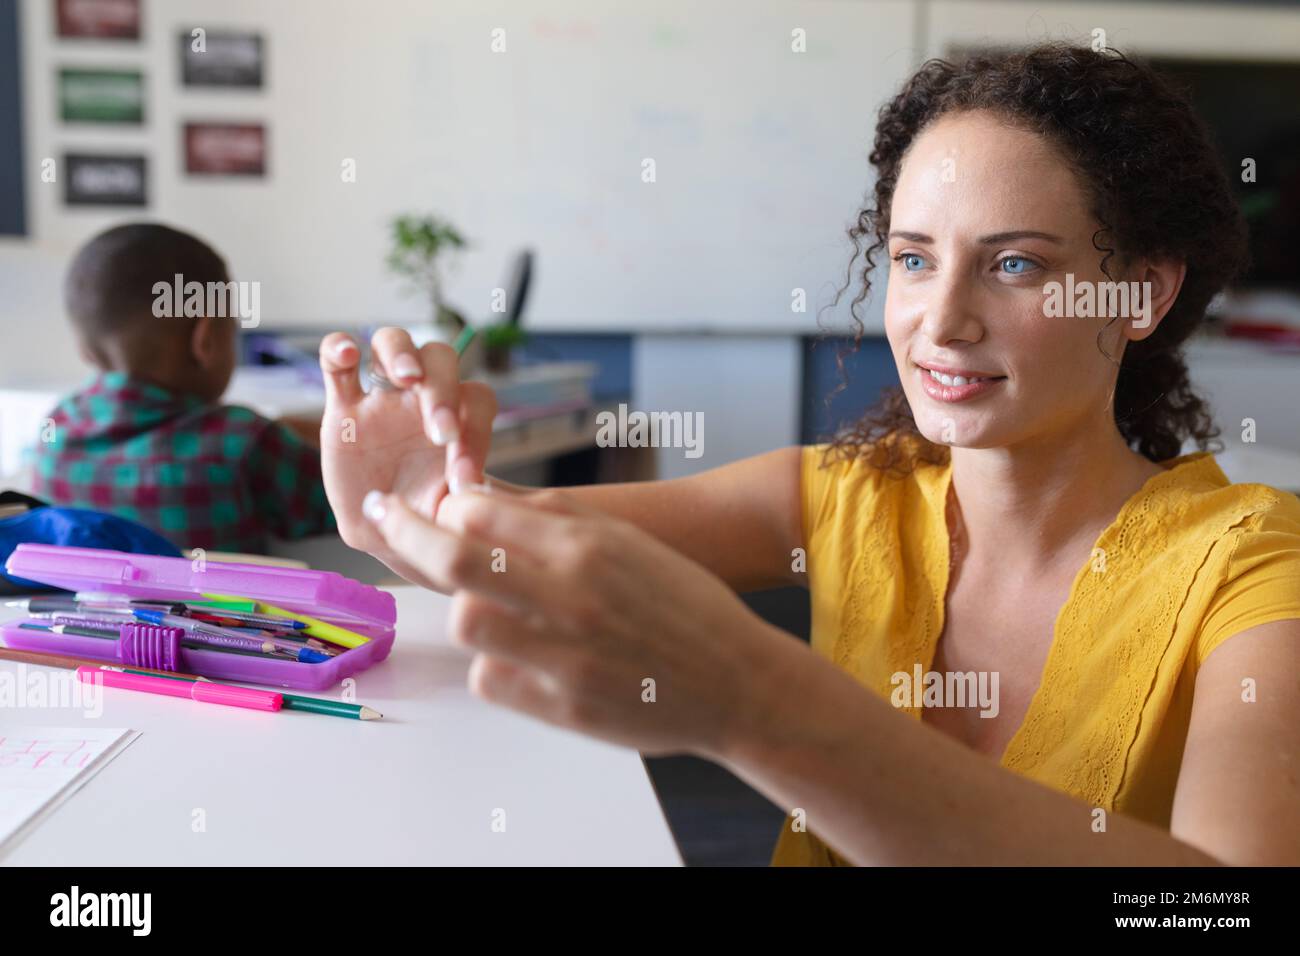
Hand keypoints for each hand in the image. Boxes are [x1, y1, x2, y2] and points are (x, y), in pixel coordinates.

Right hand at [318, 328, 496, 588]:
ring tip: (407, 376)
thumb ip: (466, 501)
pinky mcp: (342, 408)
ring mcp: (381, 398)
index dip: (476, 430)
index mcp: (460, 417)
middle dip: (443, 390)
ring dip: (402, 353)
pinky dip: (338, 349)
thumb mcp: (456, 515)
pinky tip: (346, 353)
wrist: (391, 535)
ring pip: (393, 344)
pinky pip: (336, 363)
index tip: (465, 478)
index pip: (476, 399)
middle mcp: (423, 398)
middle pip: (439, 359)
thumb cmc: (431, 517)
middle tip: (441, 433)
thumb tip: (473, 492)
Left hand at [361, 485, 796, 757]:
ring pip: (467, 620)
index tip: (431, 506)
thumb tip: (478, 499)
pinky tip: (518, 655)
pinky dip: (494, 664)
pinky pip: (490, 679)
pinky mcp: (563, 706)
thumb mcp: (630, 543)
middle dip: (409, 534)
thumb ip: (557, 521)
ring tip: (486, 606)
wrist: (739, 683)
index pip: (482, 510)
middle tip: (384, 522)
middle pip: (456, 558)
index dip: (446, 505)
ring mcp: (566, 654)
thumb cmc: (685, 605)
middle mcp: (573, 594)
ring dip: (466, 607)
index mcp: (590, 544)